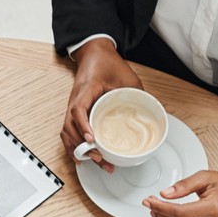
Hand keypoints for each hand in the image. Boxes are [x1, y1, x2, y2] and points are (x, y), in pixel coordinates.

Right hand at [61, 39, 142, 172]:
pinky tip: (80, 157)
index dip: (83, 127)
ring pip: (67, 133)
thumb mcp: (127, 77)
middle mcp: (75, 101)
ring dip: (78, 150)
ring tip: (94, 161)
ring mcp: (72, 107)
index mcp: (86, 90)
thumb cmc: (107, 63)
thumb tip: (150, 112)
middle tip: (99, 158)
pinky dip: (72, 146)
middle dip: (82, 146)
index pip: (78, 110)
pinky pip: (68, 132)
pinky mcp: (74, 112)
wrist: (95, 54)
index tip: (92, 140)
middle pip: (70, 128)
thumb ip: (137, 94)